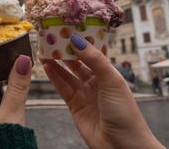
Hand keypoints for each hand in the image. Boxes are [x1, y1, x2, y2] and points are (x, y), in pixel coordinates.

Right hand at [42, 34, 163, 148]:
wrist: (121, 145)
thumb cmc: (124, 113)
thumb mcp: (111, 80)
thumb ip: (94, 60)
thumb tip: (78, 40)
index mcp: (107, 74)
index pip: (90, 53)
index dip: (79, 42)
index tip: (67, 31)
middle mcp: (95, 82)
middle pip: (76, 63)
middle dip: (64, 52)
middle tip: (51, 40)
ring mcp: (84, 94)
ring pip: (66, 74)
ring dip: (56, 63)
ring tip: (44, 51)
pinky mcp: (74, 105)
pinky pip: (62, 88)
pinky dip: (54, 77)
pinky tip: (46, 67)